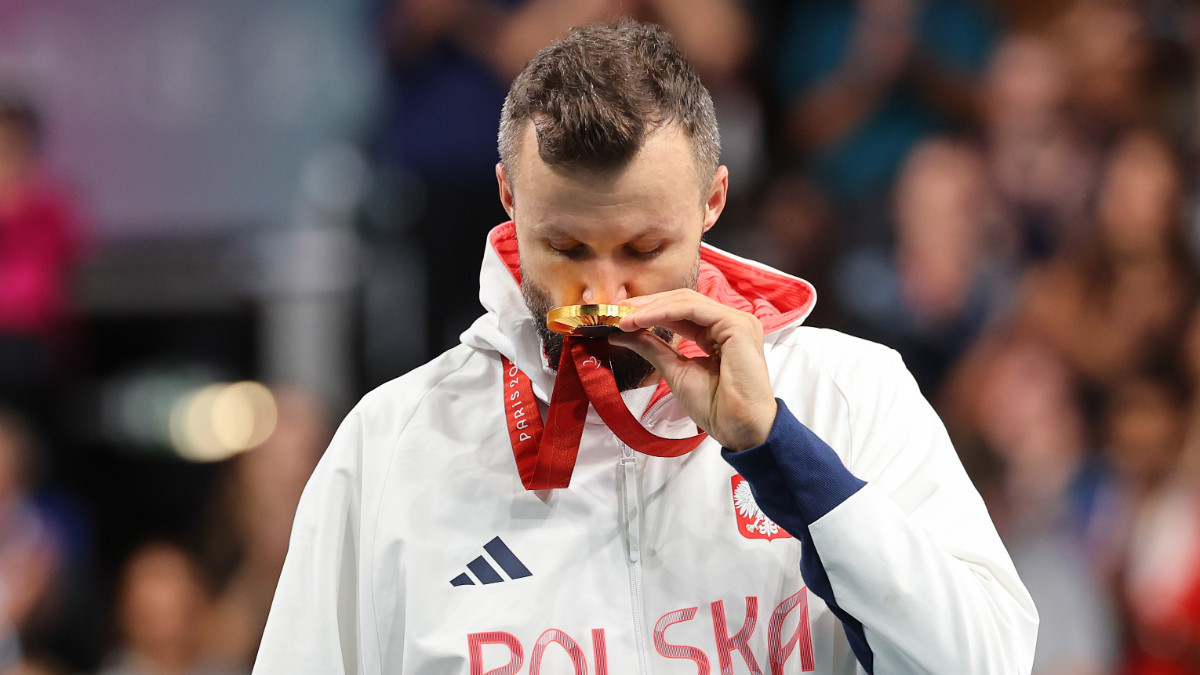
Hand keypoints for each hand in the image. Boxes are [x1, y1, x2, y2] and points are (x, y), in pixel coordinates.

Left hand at [608, 289, 776, 450]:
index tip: (619, 318)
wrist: (739, 428)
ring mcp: (737, 321)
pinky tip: (640, 320)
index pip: (681, 311)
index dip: (649, 311)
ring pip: (686, 301)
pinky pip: (692, 309)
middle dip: (647, 304)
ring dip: (651, 307)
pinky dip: (662, 312)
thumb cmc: (717, 407)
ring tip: (623, 318)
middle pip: (682, 301)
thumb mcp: (675, 370)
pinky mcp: (737, 325)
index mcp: (720, 333)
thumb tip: (623, 333)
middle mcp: (730, 322)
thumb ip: (652, 347)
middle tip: (615, 311)